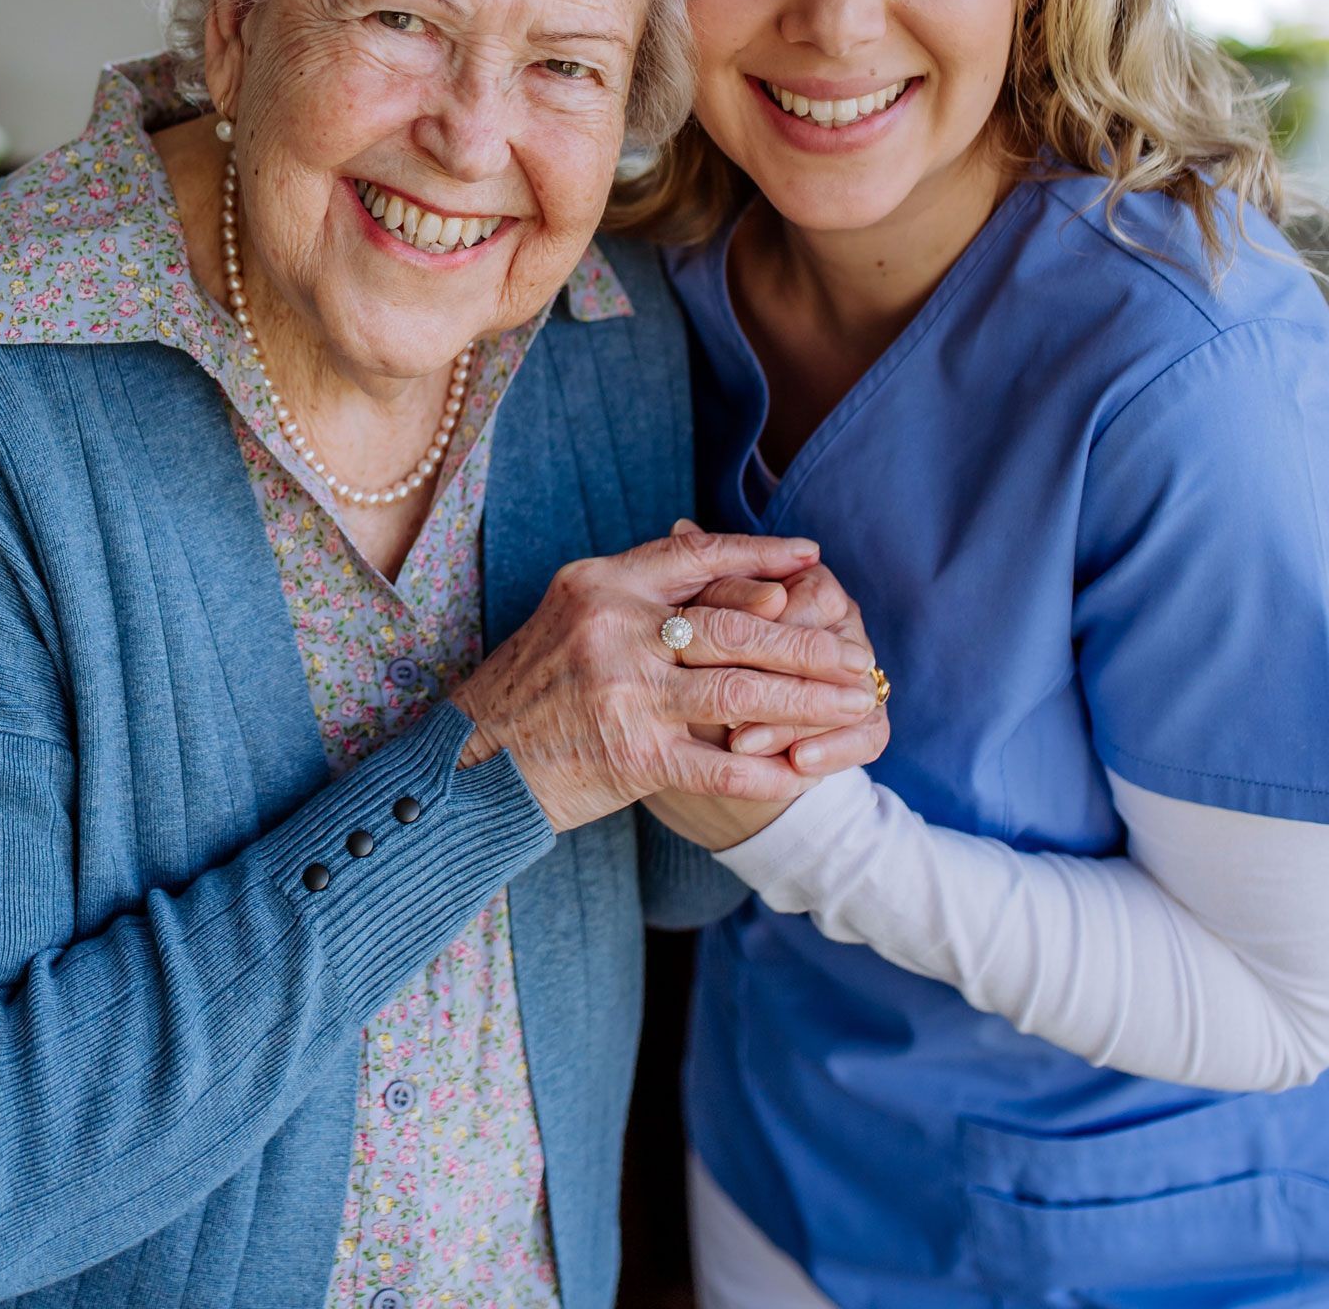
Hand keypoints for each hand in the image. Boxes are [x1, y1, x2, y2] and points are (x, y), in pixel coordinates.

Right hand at [449, 528, 877, 833]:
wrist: (472, 765)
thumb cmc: (530, 687)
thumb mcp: (574, 615)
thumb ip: (644, 591)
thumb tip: (739, 578)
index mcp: (603, 584)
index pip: (700, 557)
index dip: (762, 556)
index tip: (812, 560)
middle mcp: (614, 630)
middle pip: (737, 627)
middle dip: (808, 642)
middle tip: (856, 653)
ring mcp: (624, 694)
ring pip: (742, 691)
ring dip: (809, 701)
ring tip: (853, 705)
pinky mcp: (633, 757)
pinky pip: (721, 763)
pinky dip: (770, 769)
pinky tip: (805, 772)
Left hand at [696, 558, 885, 770]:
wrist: (730, 724)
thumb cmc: (712, 653)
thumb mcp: (705, 617)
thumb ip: (702, 580)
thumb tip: (681, 527)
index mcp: (813, 585)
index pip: (808, 597)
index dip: (764, 626)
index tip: (715, 649)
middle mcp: (845, 622)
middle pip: (826, 648)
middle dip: (773, 680)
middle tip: (722, 708)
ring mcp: (864, 671)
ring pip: (846, 694)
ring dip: (792, 721)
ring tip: (741, 743)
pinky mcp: (869, 719)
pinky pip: (870, 734)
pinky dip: (834, 751)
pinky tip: (797, 765)